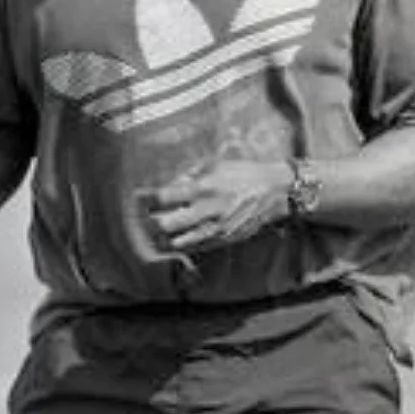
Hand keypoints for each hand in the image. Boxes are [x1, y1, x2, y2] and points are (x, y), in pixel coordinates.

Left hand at [141, 160, 290, 252]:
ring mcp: (214, 229)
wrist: (276, 192)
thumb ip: (190, 174)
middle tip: (145, 218)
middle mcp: (205, 211)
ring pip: (176, 242)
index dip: (145, 199)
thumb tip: (170, 184)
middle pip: (164, 225)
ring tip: (157, 232)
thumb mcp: (216, 165)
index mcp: (202, 188)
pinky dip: (181, 245)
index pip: (163, 197)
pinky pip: (194, 249)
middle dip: (150, 222)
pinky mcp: (222, 240)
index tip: (138, 198)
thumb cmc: (244, 174)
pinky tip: (177, 239)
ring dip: (163, 238)